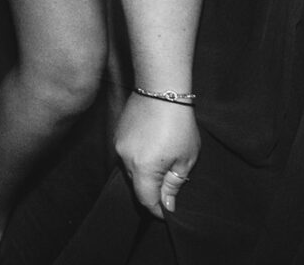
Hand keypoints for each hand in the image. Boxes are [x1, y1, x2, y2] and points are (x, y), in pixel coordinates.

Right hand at [116, 93, 198, 218]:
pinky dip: (139, 158)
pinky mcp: (118, 133)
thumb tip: (167, 205)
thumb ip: (174, 184)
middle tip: (168, 189)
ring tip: (162, 164)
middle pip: (137, 185)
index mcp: (144, 168)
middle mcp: (125, 159)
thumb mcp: (185, 158)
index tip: (167, 213)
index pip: (146, 199)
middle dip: (151, 191)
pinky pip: (127, 154)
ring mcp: (119, 145)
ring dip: (145, 174)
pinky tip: (153, 149)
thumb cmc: (179, 124)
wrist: (161, 89)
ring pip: (131, 170)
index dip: (157, 210)